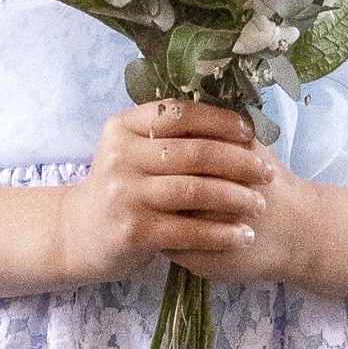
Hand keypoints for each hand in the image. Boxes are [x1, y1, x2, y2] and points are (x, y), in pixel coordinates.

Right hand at [55, 102, 293, 291]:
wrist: (80, 233)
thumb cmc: (123, 188)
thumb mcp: (133, 152)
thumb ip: (169, 136)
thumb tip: (234, 121)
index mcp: (123, 127)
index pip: (179, 113)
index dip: (221, 121)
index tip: (250, 133)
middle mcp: (120, 156)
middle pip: (194, 152)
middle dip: (239, 163)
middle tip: (267, 173)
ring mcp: (125, 194)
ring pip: (195, 191)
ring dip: (235, 198)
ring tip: (259, 204)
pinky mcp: (132, 231)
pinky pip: (188, 231)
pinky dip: (221, 234)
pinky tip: (243, 236)